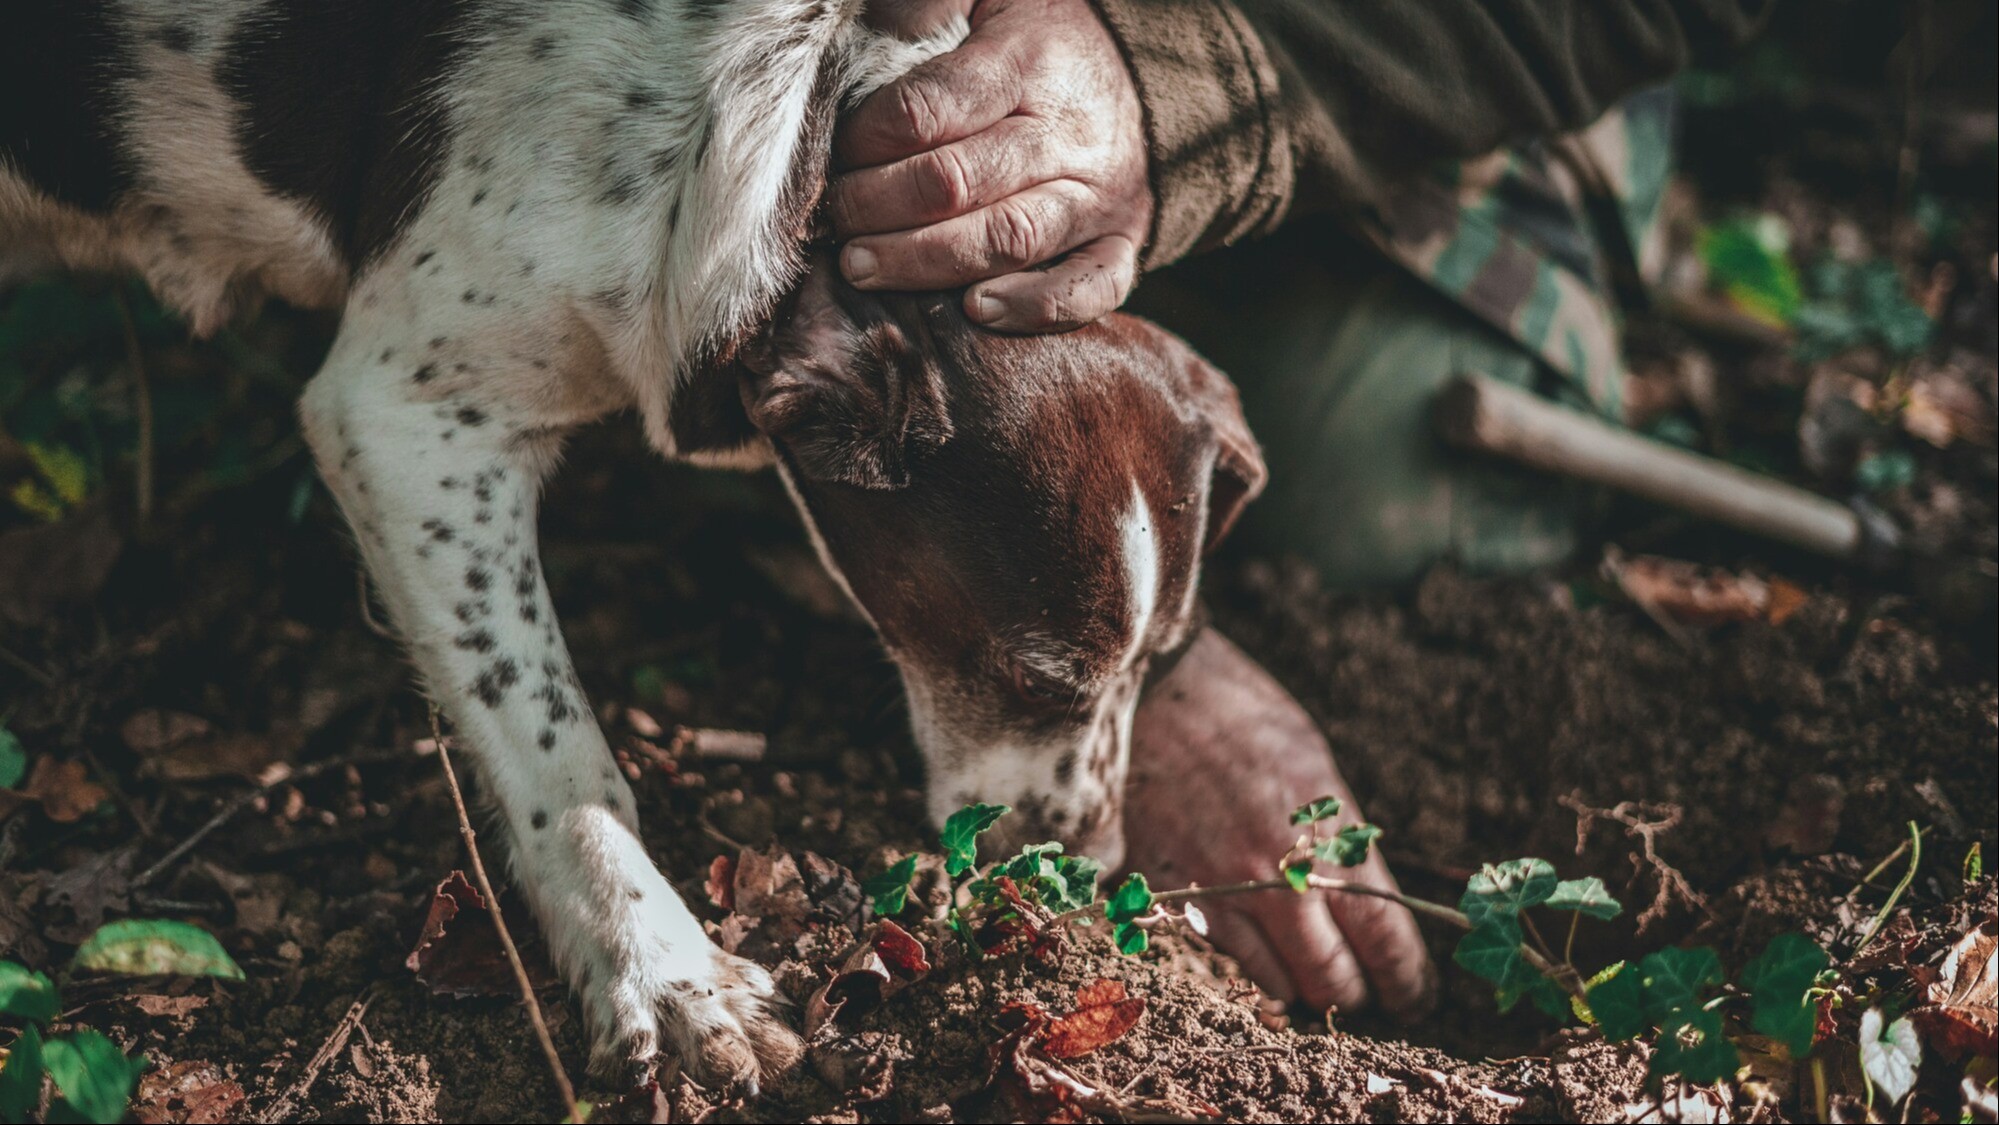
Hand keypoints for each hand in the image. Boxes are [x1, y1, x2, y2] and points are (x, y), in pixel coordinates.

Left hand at [832, 0, 1151, 331]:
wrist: (1143, 81)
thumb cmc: (1039, 44)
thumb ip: (926, 3)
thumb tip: (872, 26)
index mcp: (1027, 63)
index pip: (932, 109)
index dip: (869, 139)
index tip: (835, 153)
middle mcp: (1067, 135)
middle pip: (958, 182)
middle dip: (877, 206)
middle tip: (832, 220)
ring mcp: (1098, 196)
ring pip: (1008, 240)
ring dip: (925, 262)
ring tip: (862, 268)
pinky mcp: (1120, 244)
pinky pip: (1088, 288)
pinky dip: (1033, 307)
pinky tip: (974, 311)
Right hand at [1125, 630, 1435, 1017]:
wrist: (1150, 690)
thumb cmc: (1241, 716)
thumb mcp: (1314, 768)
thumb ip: (1340, 841)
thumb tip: (1368, 903)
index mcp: (1328, 836)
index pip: (1384, 940)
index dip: (1406, 980)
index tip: (1414, 996)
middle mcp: (1279, 876)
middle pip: (1333, 979)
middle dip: (1357, 994)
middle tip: (1368, 994)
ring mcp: (1223, 891)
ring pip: (1279, 985)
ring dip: (1303, 988)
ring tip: (1312, 975)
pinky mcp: (1175, 896)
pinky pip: (1225, 959)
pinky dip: (1251, 966)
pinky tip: (1262, 948)